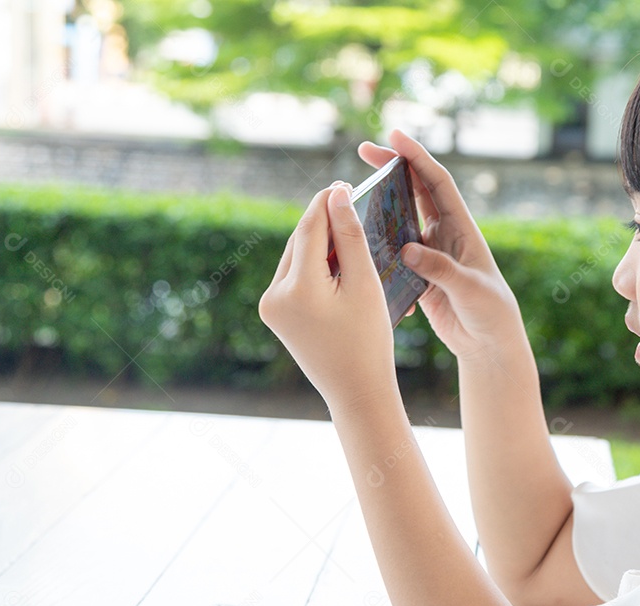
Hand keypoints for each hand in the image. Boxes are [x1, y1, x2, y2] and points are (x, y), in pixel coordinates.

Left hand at [259, 181, 398, 410]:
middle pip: (300, 241)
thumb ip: (350, 237)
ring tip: (346, 229)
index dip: (327, 202)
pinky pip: (294, 276)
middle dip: (324, 220)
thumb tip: (336, 195)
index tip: (344, 183)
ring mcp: (270, 306)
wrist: (356, 389)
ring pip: (296, 257)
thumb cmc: (369, 339)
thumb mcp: (365, 284)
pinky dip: (313, 264)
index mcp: (297, 288)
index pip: (310, 228)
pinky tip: (336, 260)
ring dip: (318, 241)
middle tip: (349, 199)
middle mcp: (274, 295)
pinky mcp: (273, 314)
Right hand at [358, 130, 525, 360]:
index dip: (418, 157)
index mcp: (461, 228)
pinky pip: (391, 252)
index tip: (395, 136)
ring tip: (350, 192)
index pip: (437, 183)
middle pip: (415, 191)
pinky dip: (375, 245)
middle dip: (392, 168)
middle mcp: (444, 234)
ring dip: (378, 204)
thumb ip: (440, 269)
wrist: (489, 344)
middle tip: (363, 150)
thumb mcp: (469, 289)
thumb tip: (407, 249)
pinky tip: (354, 242)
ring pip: (399, 219)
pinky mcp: (417, 274)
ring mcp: (429, 253)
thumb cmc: (491, 312)